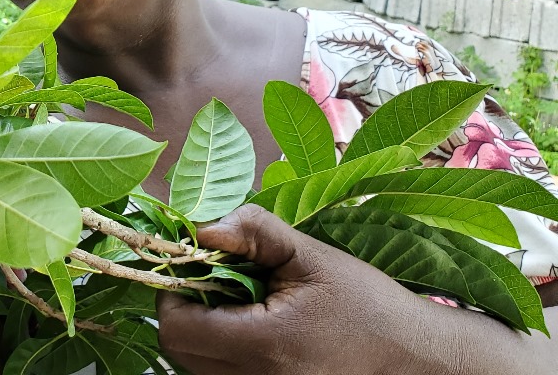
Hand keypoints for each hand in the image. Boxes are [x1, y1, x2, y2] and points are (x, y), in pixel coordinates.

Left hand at [156, 204, 427, 374]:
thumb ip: (253, 233)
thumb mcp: (310, 255)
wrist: (414, 357)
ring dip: (204, 332)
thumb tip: (200, 227)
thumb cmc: (366, 304)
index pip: (176, 327)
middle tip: (219, 281)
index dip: (174, 292)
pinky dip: (223, 352)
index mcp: (262, 345)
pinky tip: (254, 330)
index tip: (197, 266)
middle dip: (187, 309)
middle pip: (179, 350)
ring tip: (243, 306)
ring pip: (197, 366)